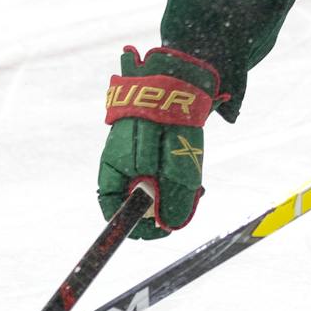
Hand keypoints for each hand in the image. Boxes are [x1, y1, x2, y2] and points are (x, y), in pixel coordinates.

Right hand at [98, 46, 225, 238]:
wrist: (179, 80)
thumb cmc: (169, 121)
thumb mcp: (174, 165)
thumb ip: (172, 197)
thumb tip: (170, 226)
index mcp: (114, 170)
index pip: (113, 211)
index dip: (133, 228)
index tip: (160, 230)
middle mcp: (123, 166)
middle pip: (137, 204)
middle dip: (163, 210)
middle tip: (189, 204)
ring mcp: (138, 157)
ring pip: (155, 191)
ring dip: (175, 195)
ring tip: (197, 189)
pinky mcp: (154, 150)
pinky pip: (164, 175)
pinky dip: (179, 180)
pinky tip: (196, 180)